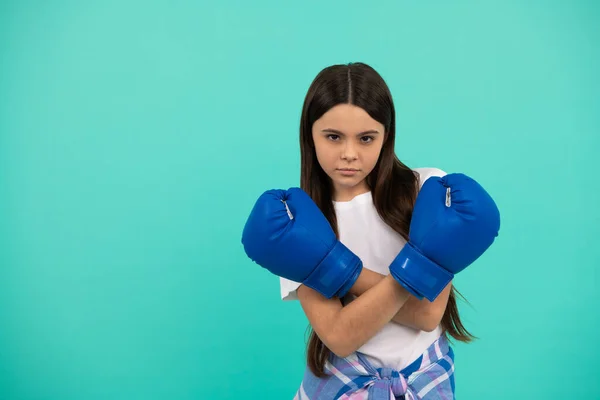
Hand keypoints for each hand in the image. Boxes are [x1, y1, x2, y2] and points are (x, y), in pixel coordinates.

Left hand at [242, 187, 362, 298]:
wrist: (321, 270)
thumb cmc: (316, 240)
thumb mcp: (309, 210)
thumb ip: (294, 195)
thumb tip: (284, 196)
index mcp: (263, 226)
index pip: (268, 198)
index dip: (284, 198)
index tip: (297, 209)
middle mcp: (251, 238)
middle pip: (261, 208)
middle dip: (277, 210)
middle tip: (293, 220)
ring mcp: (252, 249)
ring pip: (259, 220)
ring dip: (272, 220)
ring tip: (288, 228)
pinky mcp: (256, 255)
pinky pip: (260, 233)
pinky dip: (270, 231)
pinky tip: (282, 236)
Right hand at [389, 173, 500, 300]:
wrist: (432, 266)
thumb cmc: (429, 236)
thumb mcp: (427, 205)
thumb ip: (435, 185)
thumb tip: (444, 182)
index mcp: (479, 207)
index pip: (461, 181)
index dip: (443, 184)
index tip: (433, 197)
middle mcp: (492, 216)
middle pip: (471, 189)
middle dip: (455, 192)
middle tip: (440, 204)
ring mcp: (492, 227)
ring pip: (475, 200)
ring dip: (461, 201)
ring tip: (447, 212)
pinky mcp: (488, 234)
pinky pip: (478, 213)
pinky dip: (467, 211)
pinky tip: (456, 219)